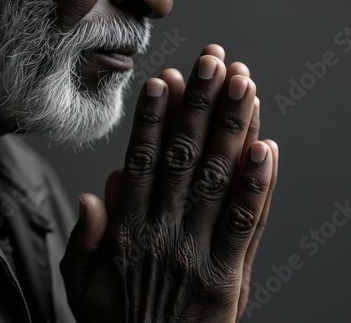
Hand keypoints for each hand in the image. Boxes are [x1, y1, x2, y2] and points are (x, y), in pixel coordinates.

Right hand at [61, 45, 279, 321]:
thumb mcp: (82, 289)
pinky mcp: (229, 277)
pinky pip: (247, 224)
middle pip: (185, 159)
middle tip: (214, 61)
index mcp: (129, 234)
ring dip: (233, 129)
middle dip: (201, 106)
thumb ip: (86, 240)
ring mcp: (199, 253)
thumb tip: (95, 190)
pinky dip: (259, 185)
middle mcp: (164, 235)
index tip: (164, 80)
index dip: (154, 119)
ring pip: (218, 180)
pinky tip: (268, 148)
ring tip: (245, 85)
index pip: (143, 163)